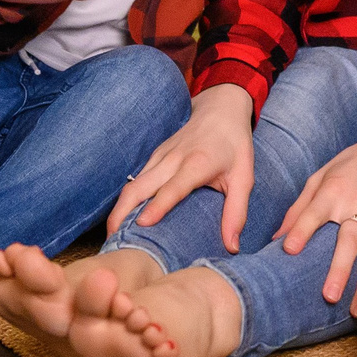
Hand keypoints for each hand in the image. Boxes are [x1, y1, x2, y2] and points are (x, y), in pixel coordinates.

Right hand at [109, 83, 256, 248]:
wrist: (220, 109)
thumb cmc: (234, 146)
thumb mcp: (244, 178)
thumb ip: (236, 212)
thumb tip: (232, 247)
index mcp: (196, 164)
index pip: (172, 188)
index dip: (157, 206)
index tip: (141, 224)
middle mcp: (172, 159)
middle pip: (138, 187)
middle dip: (121, 214)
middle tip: (113, 243)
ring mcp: (159, 156)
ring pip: (132, 185)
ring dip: (119, 209)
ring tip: (113, 237)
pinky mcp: (154, 157)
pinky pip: (135, 180)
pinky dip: (126, 200)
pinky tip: (124, 219)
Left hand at [277, 120, 356, 317]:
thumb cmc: (353, 163)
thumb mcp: (322, 175)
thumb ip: (300, 207)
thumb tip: (276, 238)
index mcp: (335, 189)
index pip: (314, 212)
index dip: (302, 230)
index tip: (289, 250)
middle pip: (349, 240)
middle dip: (339, 268)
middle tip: (328, 295)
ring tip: (356, 310)